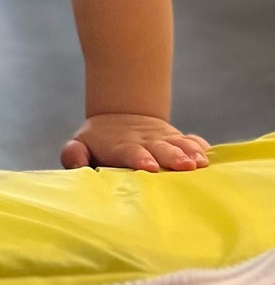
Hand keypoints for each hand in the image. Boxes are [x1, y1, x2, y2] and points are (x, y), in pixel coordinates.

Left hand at [61, 115, 209, 172]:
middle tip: (186, 166)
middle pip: (161, 148)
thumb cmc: (97, 141)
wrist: (120, 117)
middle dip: (173, 157)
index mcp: (121, 145)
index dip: (140, 158)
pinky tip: (210, 155)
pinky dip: (200, 147)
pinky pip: (191, 141)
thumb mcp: (79, 143)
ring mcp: (163, 140)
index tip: (149, 167)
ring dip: (191, 153)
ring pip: (179, 144)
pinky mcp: (176, 140)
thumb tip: (76, 161)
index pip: (130, 151)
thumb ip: (73, 153)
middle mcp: (146, 142)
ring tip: (201, 162)